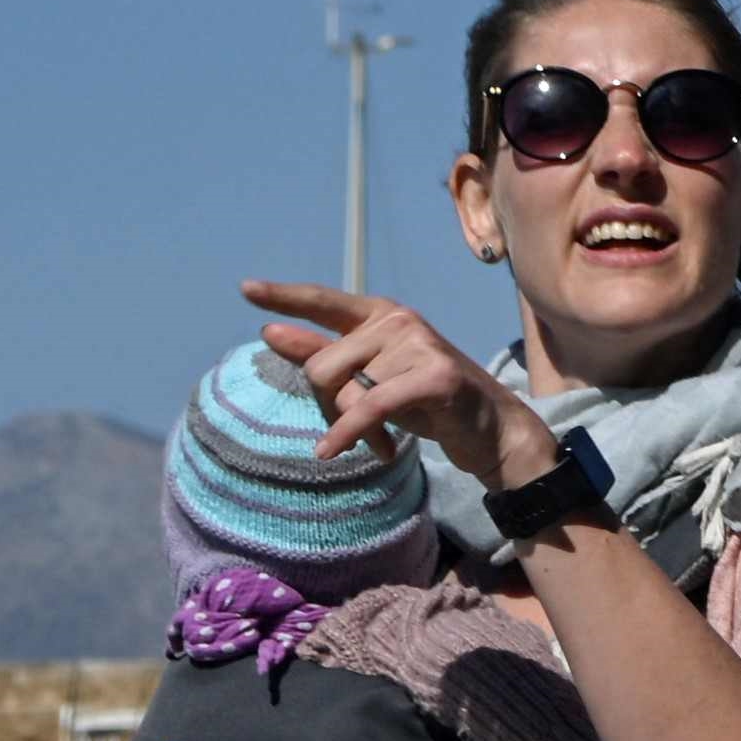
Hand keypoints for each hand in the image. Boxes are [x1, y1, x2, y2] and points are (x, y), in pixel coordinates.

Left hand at [239, 280, 562, 495]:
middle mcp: (398, 321)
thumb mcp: (372, 378)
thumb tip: (269, 333)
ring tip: (380, 441)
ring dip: (351, 428)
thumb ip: (325, 355)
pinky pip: (369, 407)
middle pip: (322, 365)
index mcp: (382, 315)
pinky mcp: (433, 377)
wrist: (493, 432)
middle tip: (351, 429)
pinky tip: (331, 451)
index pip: (323, 301)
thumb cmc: (429, 403)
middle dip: (326, 405)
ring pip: (345, 391)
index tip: (246, 290)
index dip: (284, 297)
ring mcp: (419, 345)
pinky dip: (348, 433)